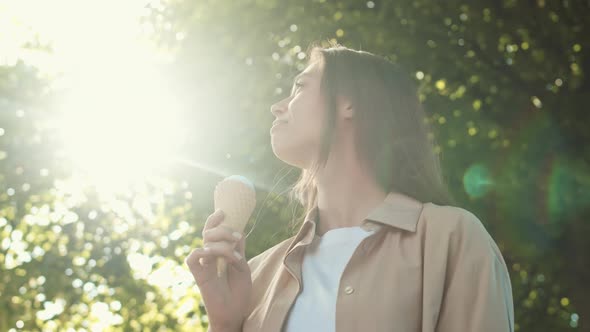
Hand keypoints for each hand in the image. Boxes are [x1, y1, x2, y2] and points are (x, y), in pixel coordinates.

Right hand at [185, 209, 251, 331]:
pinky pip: (193, 258)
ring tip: (234, 254)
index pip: (212, 232)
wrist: (234, 314)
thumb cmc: (238, 293)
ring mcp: (203, 265)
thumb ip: (238, 250)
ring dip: (221, 243)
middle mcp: (209, 257)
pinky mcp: (199, 275)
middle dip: (223, 229)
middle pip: (208, 233)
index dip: (215, 220)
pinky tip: (213, 255)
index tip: (223, 211)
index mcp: (219, 253)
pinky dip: (202, 251)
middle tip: (237, 238)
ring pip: (204, 242)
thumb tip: (240, 231)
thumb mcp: (243, 267)